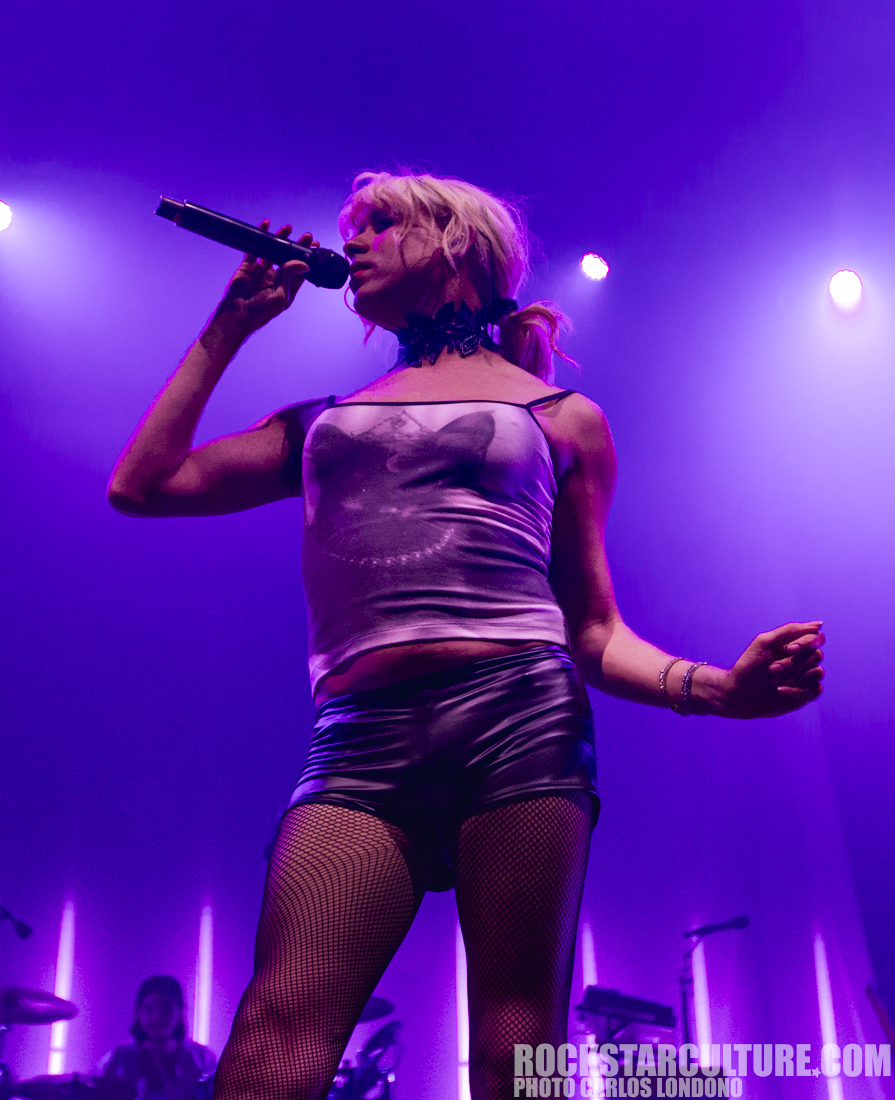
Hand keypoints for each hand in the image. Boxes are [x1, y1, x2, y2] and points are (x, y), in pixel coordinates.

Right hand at [213, 221, 313, 336]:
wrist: (235, 316)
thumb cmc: (260, 312)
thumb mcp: (280, 296)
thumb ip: (289, 277)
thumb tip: (304, 263)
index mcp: (285, 289)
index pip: (299, 271)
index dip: (307, 259)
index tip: (315, 247)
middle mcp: (274, 280)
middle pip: (287, 259)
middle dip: (296, 247)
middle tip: (306, 236)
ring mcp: (260, 273)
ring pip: (272, 252)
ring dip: (279, 240)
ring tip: (288, 228)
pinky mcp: (247, 267)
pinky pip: (254, 248)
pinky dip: (260, 236)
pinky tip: (266, 225)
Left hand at [719, 621, 824, 717]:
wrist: (738, 694)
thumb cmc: (748, 666)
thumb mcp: (764, 642)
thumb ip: (790, 630)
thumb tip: (819, 624)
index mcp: (794, 645)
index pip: (816, 638)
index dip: (807, 643)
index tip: (789, 649)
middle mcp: (803, 660)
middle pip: (817, 655)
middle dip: (793, 663)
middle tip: (771, 669)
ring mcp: (805, 678)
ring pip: (817, 673)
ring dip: (793, 677)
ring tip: (772, 681)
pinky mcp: (806, 694)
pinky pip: (816, 689)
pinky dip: (797, 690)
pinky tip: (780, 690)